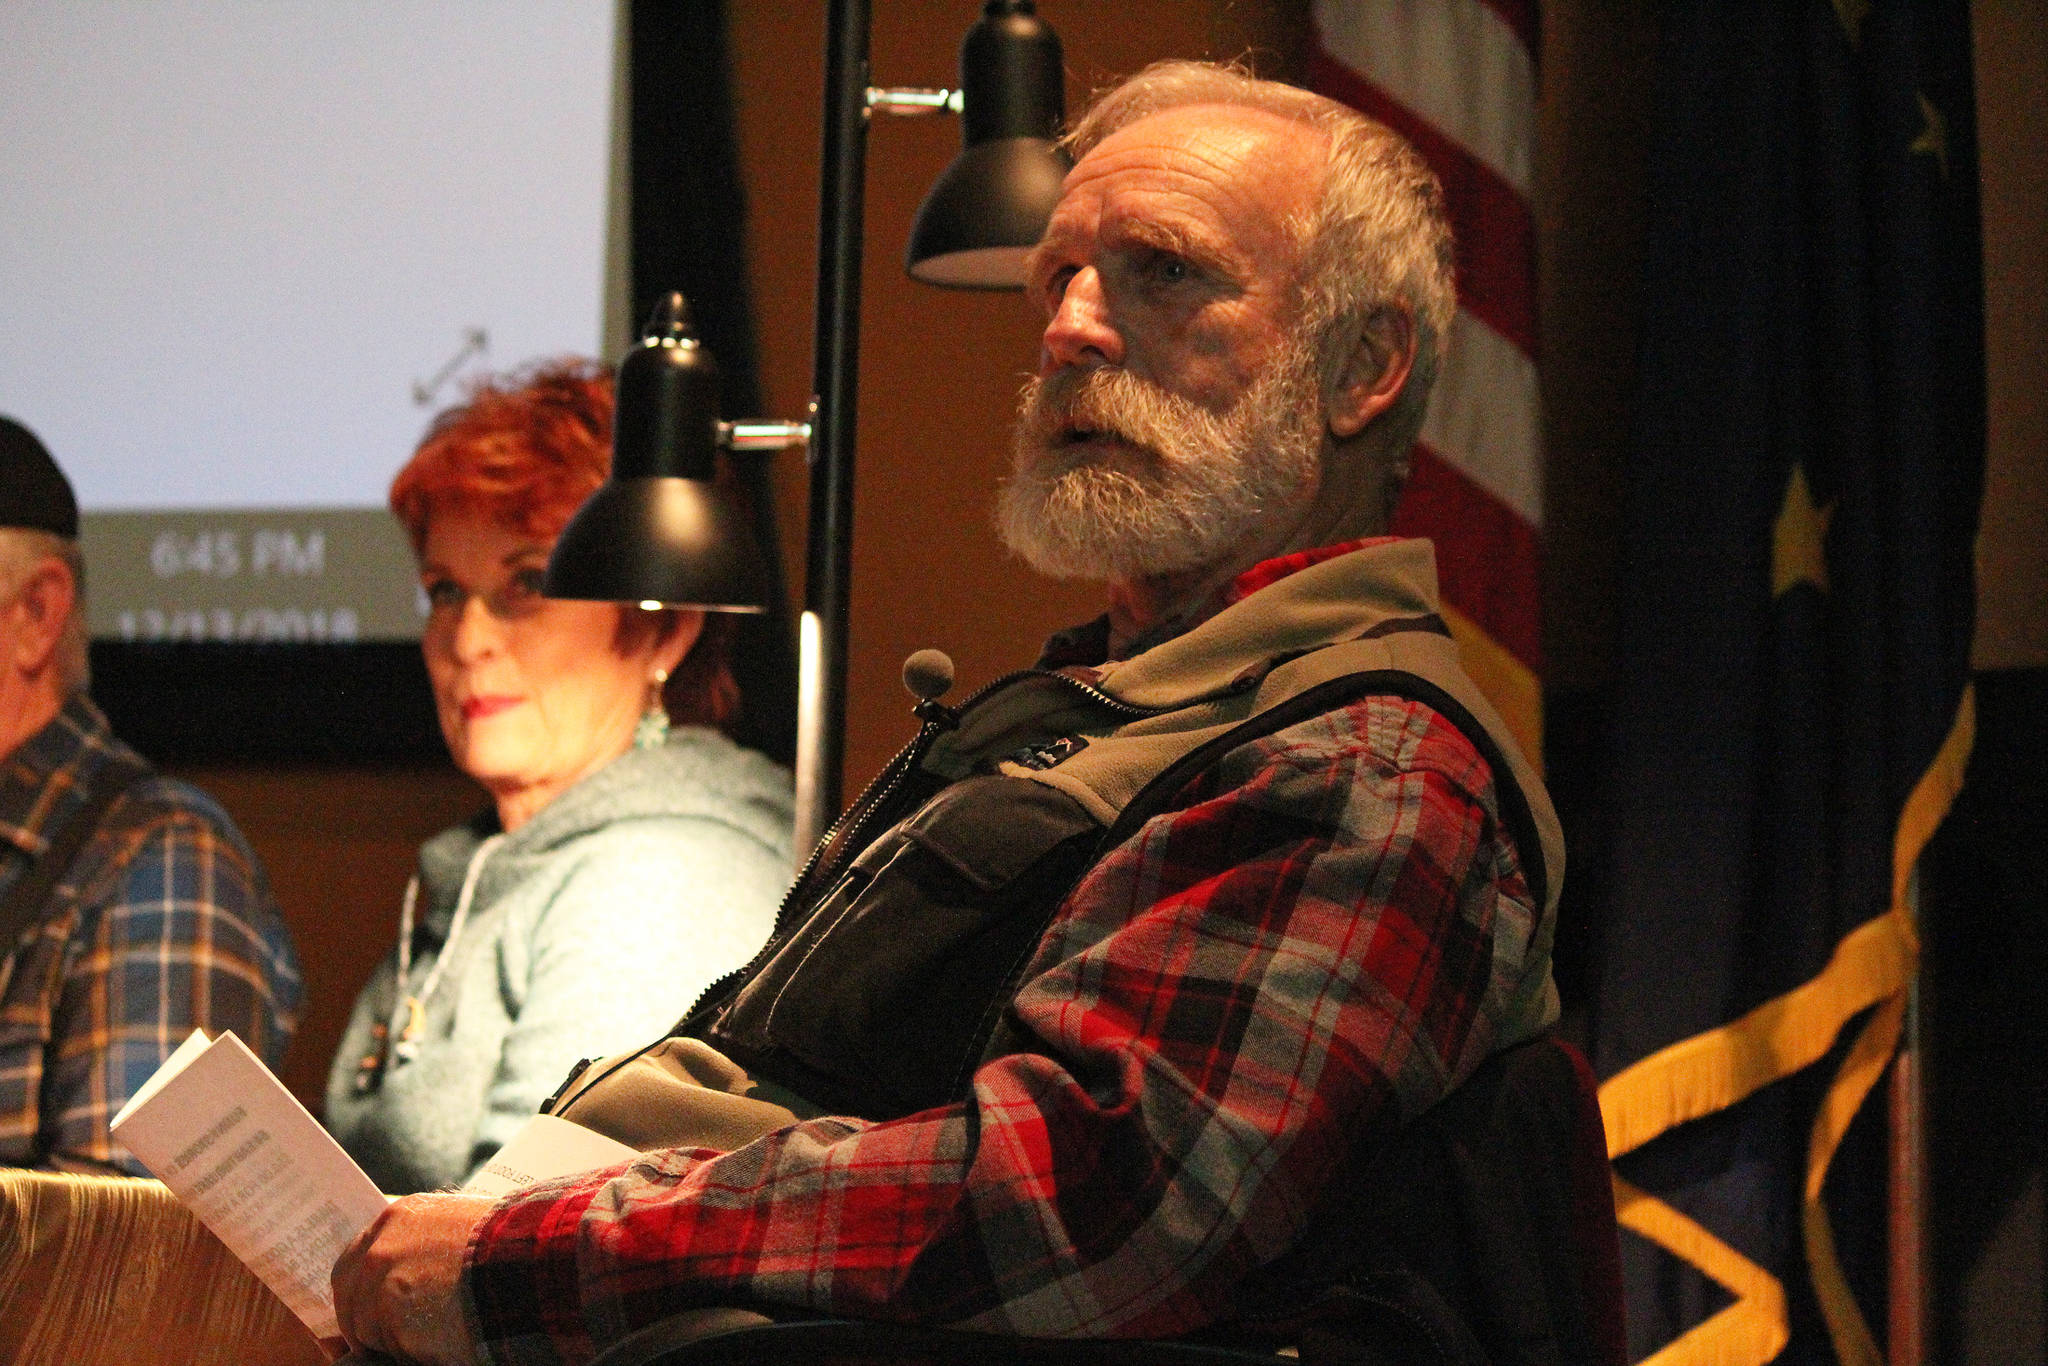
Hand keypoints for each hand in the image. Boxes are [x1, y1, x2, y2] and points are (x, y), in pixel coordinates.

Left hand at [332, 1191, 496, 1364]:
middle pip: (347, 1289)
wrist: (529, 1261)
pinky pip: (382, 1345)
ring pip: (362, 1323)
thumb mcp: (462, 1228)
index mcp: (401, 1215)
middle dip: (361, 1316)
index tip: (375, 1308)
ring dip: (387, 1337)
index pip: (359, 1256)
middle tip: (384, 1338)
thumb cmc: (509, 1248)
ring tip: (427, 1336)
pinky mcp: (385, 1310)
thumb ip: (427, 1242)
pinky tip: (434, 1343)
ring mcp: (379, 1274)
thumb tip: (411, 1279)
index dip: (366, 1287)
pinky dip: (404, 1351)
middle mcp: (382, 1239)